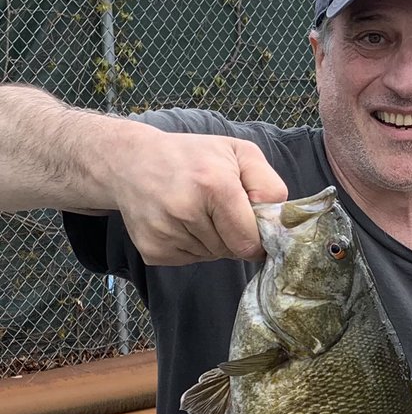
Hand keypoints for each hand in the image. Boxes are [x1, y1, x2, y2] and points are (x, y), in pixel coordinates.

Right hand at [113, 131, 287, 264]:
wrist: (131, 161)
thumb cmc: (193, 156)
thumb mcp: (238, 153)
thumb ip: (268, 185)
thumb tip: (279, 223)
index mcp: (215, 186)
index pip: (250, 241)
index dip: (257, 237)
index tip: (252, 223)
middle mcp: (187, 211)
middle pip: (232, 251)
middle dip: (233, 235)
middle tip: (217, 208)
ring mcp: (166, 233)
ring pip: (212, 256)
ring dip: (213, 240)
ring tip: (194, 209)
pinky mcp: (152, 250)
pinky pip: (190, 260)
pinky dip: (192, 246)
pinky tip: (179, 221)